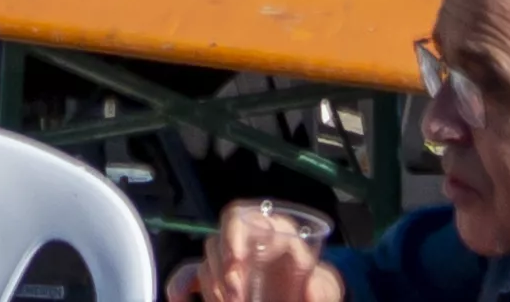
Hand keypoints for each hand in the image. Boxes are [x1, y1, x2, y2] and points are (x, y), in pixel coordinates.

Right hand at [172, 197, 342, 301]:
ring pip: (205, 265)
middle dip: (222, 271)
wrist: (303, 297)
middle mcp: (243, 242)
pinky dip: (183, 291)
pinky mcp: (217, 284)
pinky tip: (190, 301)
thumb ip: (324, 287)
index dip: (232, 236)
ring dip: (213, 287)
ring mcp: (228, 264)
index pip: (238, 216)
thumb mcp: (326, 286)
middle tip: (236, 296)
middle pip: (216, 243)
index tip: (236, 261)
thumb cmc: (314, 286)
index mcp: (268, 230)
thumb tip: (310, 289)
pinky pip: (187, 281)